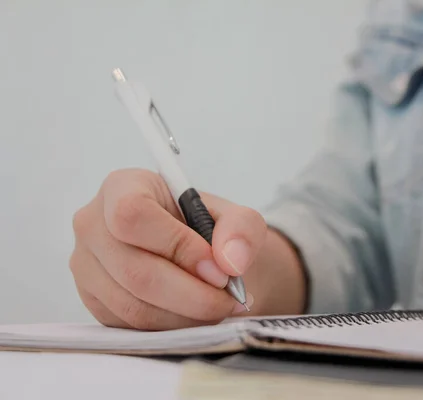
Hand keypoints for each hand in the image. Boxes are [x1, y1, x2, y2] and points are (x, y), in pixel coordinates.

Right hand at [70, 168, 266, 329]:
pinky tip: (198, 316)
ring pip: (134, 306)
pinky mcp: (94, 302)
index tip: (219, 269)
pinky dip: (173, 328)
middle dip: (192, 294)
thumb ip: (242, 230)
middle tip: (229, 299)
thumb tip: (230, 262)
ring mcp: (86, 267)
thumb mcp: (239, 219)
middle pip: (134, 270)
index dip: (178, 246)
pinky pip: (131, 327)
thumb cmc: (211, 231)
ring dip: (186, 316)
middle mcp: (93, 225)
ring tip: (220, 307)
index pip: (132, 214)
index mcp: (122, 187)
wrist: (201, 257)